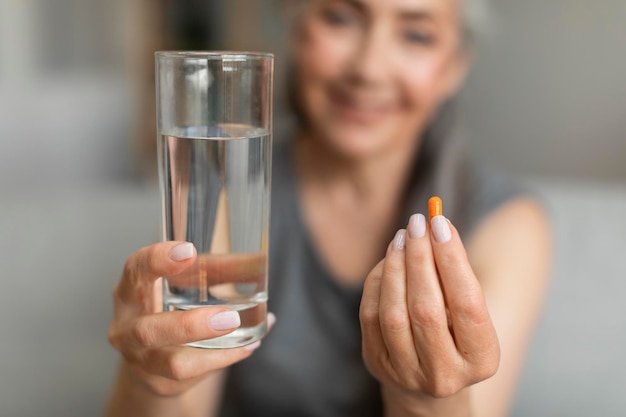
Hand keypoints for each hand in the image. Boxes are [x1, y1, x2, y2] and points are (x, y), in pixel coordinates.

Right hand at [108, 241, 270, 395]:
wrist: (148, 356)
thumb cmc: (166, 307)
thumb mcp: (181, 284)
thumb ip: (213, 270)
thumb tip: (255, 262)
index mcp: (130, 292)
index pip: (135, 271)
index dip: (158, 260)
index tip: (189, 251)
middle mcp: (126, 328)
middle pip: (148, 330)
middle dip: (190, 326)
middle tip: (228, 318)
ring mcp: (140, 360)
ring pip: (174, 364)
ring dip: (214, 354)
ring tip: (246, 341)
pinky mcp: (160, 383)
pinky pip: (195, 376)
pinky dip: (225, 359)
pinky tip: (247, 346)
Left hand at [360, 214, 498, 400]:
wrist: (429, 379)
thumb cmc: (456, 332)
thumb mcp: (468, 311)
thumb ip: (456, 276)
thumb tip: (435, 227)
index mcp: (480, 360)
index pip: (467, 304)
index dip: (452, 260)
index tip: (441, 224)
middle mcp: (443, 374)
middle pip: (426, 309)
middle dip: (420, 258)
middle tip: (418, 222)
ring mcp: (406, 373)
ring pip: (393, 313)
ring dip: (396, 266)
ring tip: (403, 236)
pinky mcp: (377, 364)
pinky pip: (371, 315)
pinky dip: (379, 280)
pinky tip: (390, 258)